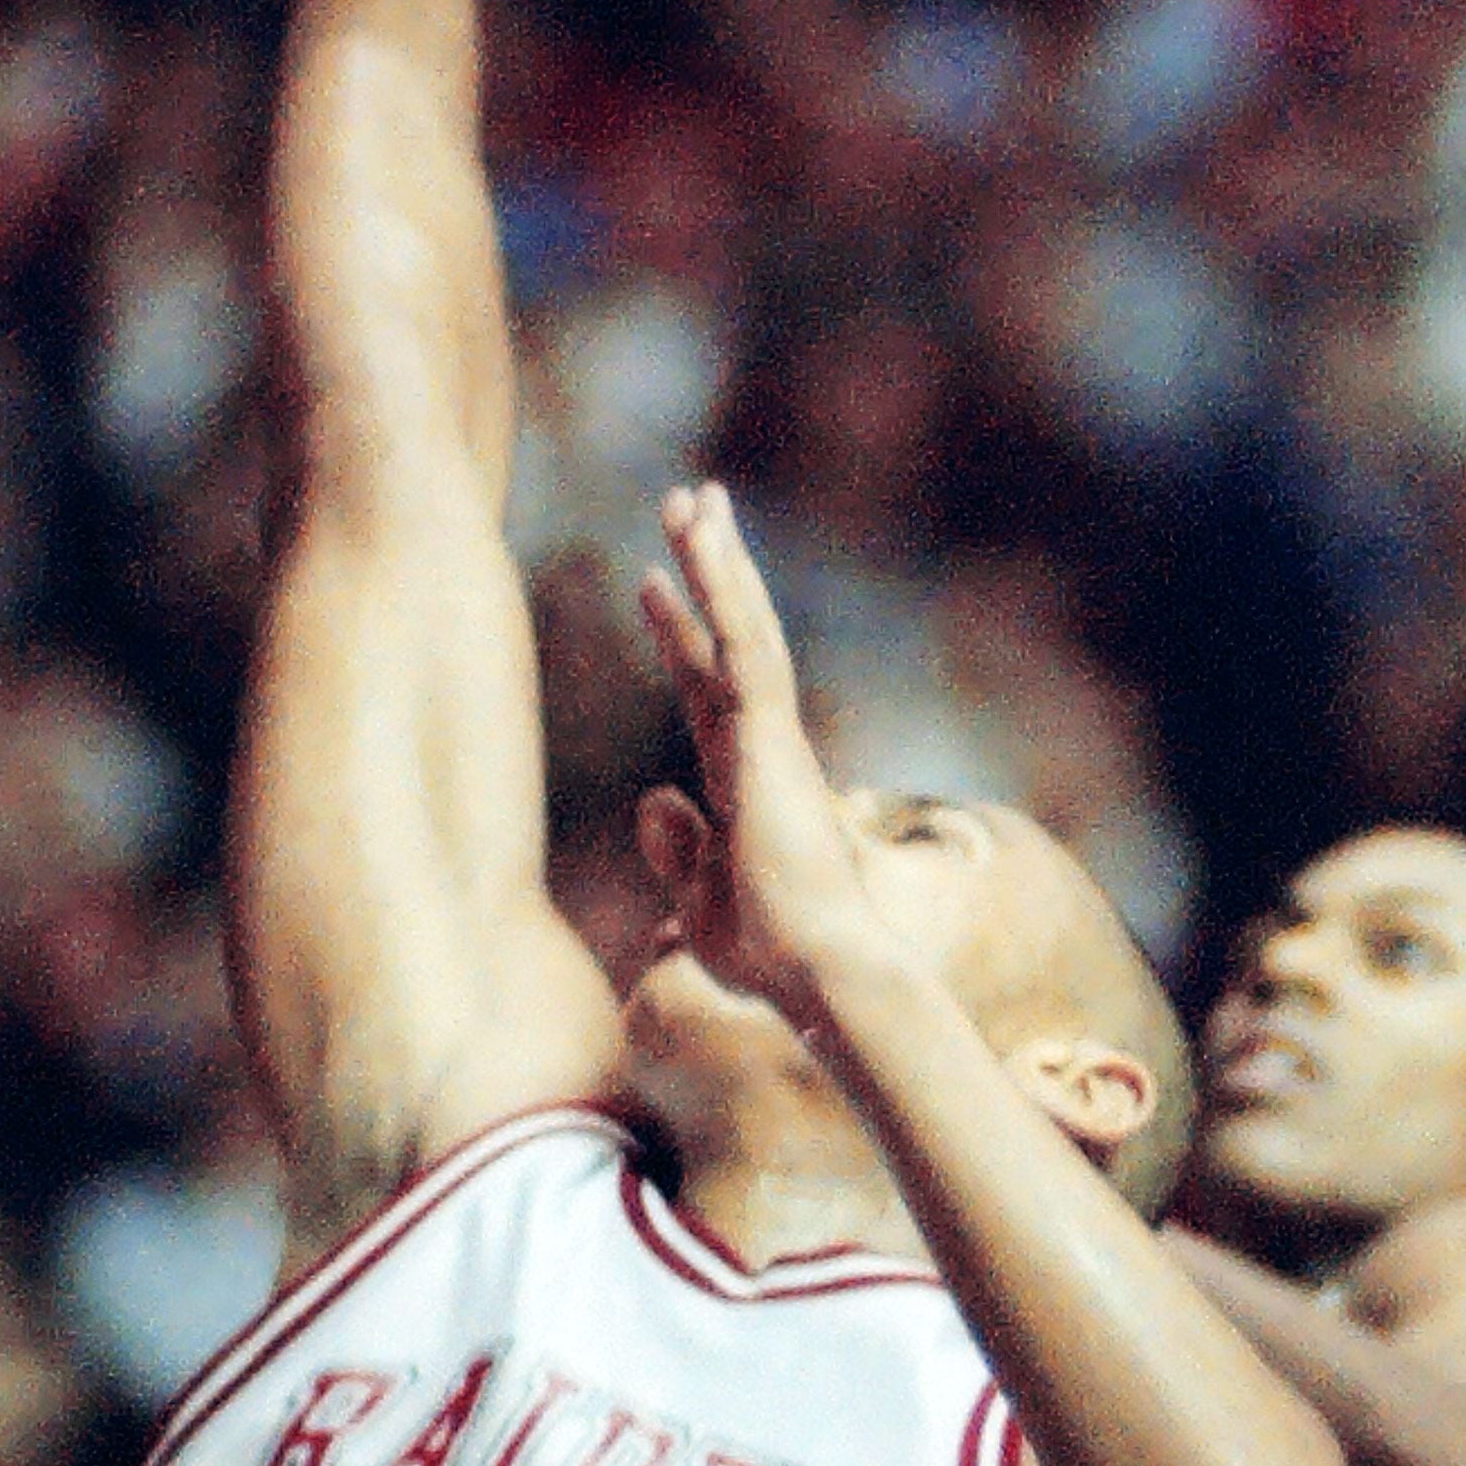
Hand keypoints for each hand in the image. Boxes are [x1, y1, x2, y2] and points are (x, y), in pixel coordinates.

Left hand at [632, 482, 884, 1026]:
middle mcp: (762, 746)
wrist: (816, 969)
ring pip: (743, 626)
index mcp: (743, 781)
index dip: (678, 633)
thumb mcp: (700, 898)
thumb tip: (653, 798)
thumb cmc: (769, 952)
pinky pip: (746, 647)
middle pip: (728, 637)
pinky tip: (705, 544)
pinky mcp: (772, 737)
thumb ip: (678, 847)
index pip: (704, 688)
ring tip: (692, 495)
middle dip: (707, 569)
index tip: (649, 582)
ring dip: (716, 558)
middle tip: (687, 501)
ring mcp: (771, 737)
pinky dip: (725, 592)